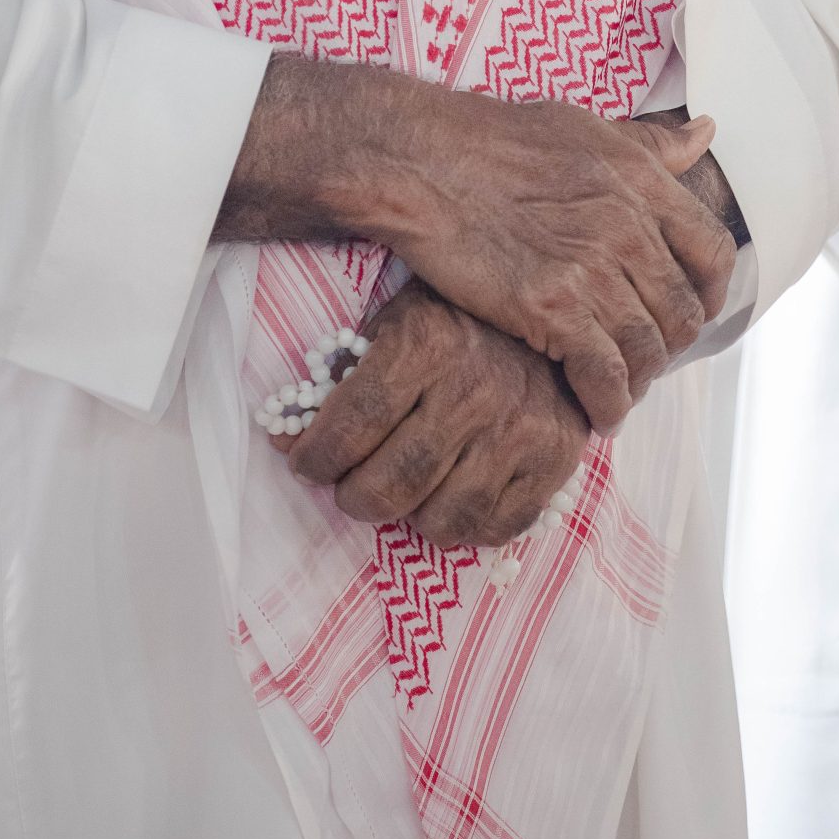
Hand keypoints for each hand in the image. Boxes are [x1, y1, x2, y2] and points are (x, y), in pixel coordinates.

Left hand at [282, 278, 588, 547]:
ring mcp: (520, 429)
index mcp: (427, 343)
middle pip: (393, 482)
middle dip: (355, 497)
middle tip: (349, 488)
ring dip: (409, 519)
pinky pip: (496, 527)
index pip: (353, 422)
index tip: (305, 464)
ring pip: (442, 518)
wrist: (554, 309)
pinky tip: (447, 501)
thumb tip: (282, 435)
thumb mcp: (396, 321)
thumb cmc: (458, 318)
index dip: (316, 456)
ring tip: (401, 497)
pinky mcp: (556, 460)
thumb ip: (342, 376)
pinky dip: (463, 529)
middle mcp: (474, 388)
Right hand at [380, 94, 734, 430]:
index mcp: (641, 179)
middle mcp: (627, 225)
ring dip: (638, 380)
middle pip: (683, 311)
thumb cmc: (494, 138)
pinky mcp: (552, 308)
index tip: (693, 310)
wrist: (423, 160)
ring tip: (618, 389)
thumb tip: (707, 133)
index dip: (711, 292)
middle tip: (643, 357)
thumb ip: (652, 142)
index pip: (712, 250)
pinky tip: (597, 411)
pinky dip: (608, 403)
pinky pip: (605, 375)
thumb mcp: (586, 125)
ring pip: (647, 350)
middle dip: (669, 344)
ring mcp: (591, 269)